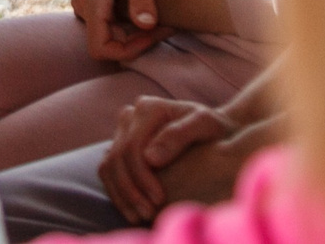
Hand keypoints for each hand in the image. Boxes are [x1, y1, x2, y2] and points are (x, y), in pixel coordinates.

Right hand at [70, 0, 166, 61]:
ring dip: (131, 31)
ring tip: (156, 16)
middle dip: (136, 40)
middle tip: (164, 25)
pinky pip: (103, 20)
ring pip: (106, 32)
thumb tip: (145, 26)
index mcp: (91, 1)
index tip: (153, 34)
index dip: (128, 50)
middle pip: (107, 42)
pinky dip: (124, 21)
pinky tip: (142, 7)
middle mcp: (81, 3)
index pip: (101, 49)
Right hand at [98, 96, 228, 222]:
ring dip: (121, 194)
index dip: (141, 176)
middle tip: (149, 214)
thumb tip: (150, 159)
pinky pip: (108, 172)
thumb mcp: (206, 125)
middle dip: (131, 189)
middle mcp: (130, 117)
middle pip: (117, 157)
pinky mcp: (120, 148)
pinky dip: (117, 193)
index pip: (132, 146)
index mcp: (148, 108)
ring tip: (139, 217)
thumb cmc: (215, 130)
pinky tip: (132, 212)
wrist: (217, 132)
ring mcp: (122, 132)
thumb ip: (179, 135)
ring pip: (108, 166)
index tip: (159, 200)